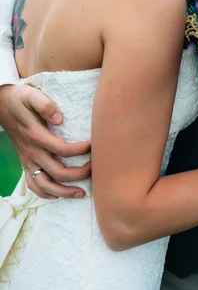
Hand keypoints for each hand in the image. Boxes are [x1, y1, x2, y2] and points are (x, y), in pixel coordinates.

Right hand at [0, 83, 90, 198]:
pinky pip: (33, 185)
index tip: (94, 145)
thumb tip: (60, 119)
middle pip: (58, 172)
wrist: (2, 106)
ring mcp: (28, 161)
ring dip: (64, 192)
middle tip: (96, 169)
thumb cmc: (20, 99)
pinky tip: (59, 194)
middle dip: (79, 174)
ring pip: (45, 185)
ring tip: (82, 193)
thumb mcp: (32, 95)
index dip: (81, 150)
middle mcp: (32, 152)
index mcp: (36, 136)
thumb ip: (46, 105)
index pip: (63, 149)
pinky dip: (46, 194)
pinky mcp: (25, 164)